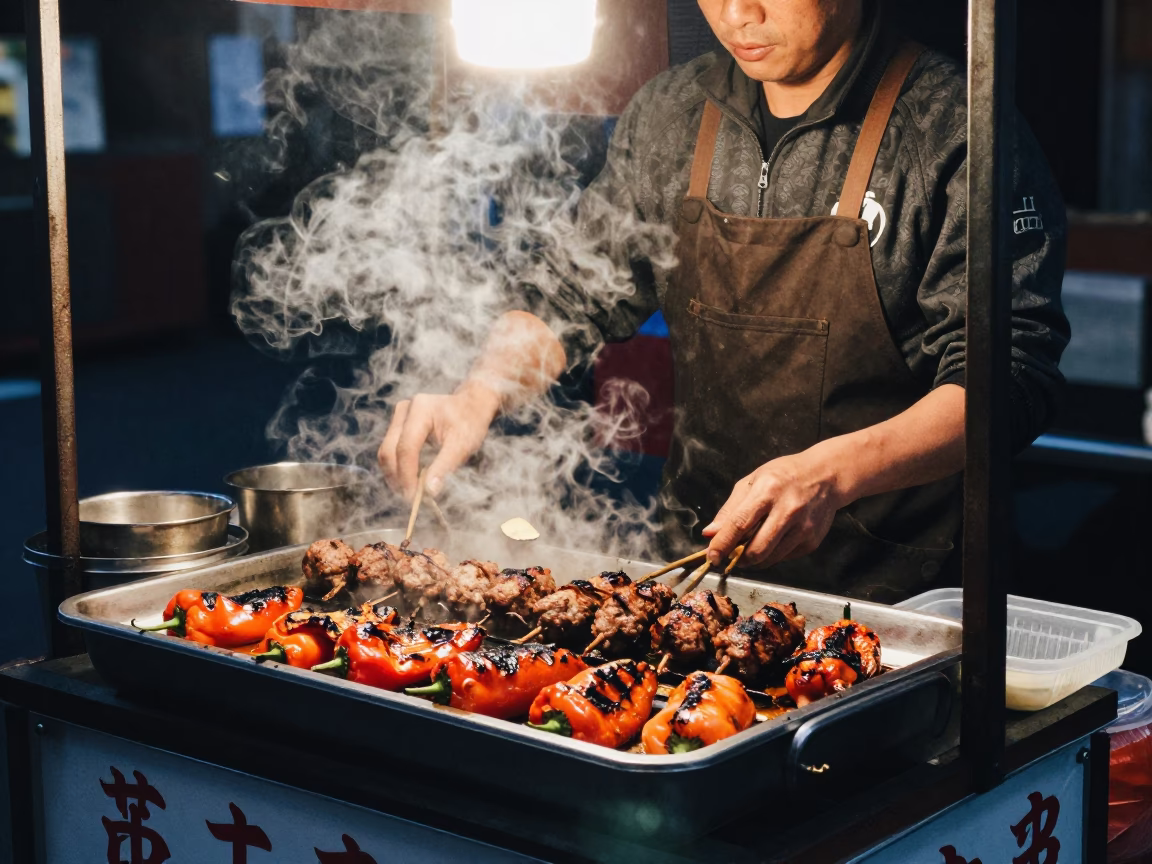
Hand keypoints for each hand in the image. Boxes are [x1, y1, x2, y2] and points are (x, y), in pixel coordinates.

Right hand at [378, 380, 501, 499]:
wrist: (471, 406)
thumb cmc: (470, 423)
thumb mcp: (463, 445)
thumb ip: (444, 467)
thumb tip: (428, 492)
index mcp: (421, 410)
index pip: (406, 448)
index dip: (407, 475)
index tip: (413, 497)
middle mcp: (405, 410)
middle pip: (389, 450)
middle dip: (397, 478)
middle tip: (410, 499)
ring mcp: (398, 416)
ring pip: (386, 452)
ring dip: (394, 475)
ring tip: (410, 492)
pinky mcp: (398, 425)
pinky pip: (390, 450)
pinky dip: (397, 468)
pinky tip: (409, 481)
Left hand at [701, 449, 846, 568]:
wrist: (825, 476)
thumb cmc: (784, 475)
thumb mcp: (752, 481)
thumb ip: (730, 509)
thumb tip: (710, 533)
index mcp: (767, 491)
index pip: (739, 524)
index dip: (722, 544)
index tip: (712, 557)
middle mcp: (787, 510)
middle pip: (756, 549)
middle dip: (738, 559)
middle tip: (731, 556)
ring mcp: (803, 528)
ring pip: (770, 558)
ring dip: (754, 559)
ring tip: (750, 547)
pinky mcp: (812, 541)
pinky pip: (784, 557)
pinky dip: (772, 555)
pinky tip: (773, 539)